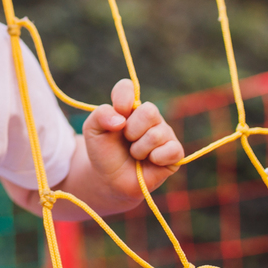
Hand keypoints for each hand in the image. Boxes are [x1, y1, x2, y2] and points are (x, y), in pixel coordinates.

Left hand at [82, 78, 182, 201]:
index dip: (122, 99)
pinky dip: (156, 158)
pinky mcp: (175, 152)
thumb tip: (121, 119)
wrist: (110, 180)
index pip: (128, 87)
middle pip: (149, 111)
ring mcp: (164, 133)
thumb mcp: (92, 131)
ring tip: (134, 154)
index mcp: (129, 107)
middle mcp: (149, 117)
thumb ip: (101, 116)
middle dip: (132, 130)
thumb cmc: (104, 152)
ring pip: (156, 134)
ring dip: (139, 149)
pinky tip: (150, 161)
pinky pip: (172, 150)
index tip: (117, 112)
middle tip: (126, 140)